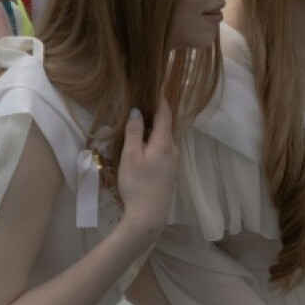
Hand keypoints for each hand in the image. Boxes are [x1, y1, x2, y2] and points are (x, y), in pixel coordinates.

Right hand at [116, 96, 176, 243]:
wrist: (148, 216)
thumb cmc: (137, 184)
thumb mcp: (130, 155)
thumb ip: (134, 131)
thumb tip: (137, 110)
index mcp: (164, 142)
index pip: (165, 114)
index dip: (160, 99)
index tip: (153, 87)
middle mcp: (173, 149)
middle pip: (165, 126)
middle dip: (154, 114)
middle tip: (138, 104)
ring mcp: (174, 162)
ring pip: (164, 139)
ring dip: (153, 130)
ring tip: (137, 124)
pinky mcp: (170, 173)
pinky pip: (164, 149)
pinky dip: (154, 142)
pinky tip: (142, 146)